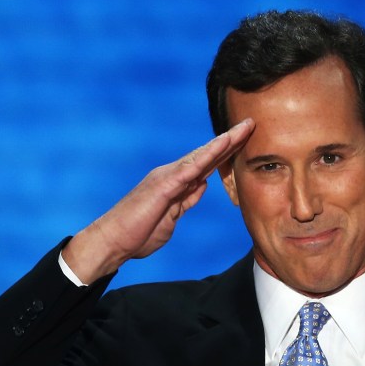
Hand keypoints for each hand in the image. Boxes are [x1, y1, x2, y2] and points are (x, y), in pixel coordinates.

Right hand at [61, 118, 254, 282]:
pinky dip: (207, 155)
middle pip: (207, 155)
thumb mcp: (173, 217)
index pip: (207, 165)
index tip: (247, 141)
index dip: (227, 153)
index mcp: (176, 183)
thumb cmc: (139, 233)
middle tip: (251, 123)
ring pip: (201, 156)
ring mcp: (167, 178)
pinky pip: (190, 168)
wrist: (113, 242)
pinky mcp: (162, 186)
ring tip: (243, 128)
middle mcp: (172, 175)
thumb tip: (202, 186)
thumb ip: (187, 200)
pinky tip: (223, 144)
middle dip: (230, 140)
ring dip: (223, 142)